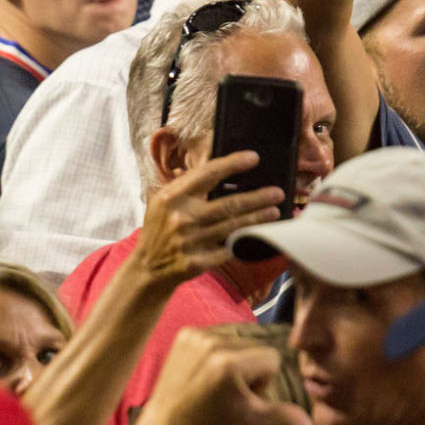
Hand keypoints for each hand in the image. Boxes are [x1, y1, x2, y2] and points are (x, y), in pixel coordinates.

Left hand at [131, 326, 316, 424]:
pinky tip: (205, 371)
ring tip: (217, 381)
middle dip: (251, 368)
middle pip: (256, 346)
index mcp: (231, 363)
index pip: (272, 358)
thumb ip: (286, 416)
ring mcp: (195, 336)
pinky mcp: (184, 332)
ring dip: (235, 358)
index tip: (244, 395)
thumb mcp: (254, 419)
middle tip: (230, 390)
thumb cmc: (215, 421)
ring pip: (239, 339)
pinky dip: (217, 350)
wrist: (171, 421)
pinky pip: (218, 334)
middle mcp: (212, 343)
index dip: (264, 380)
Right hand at [132, 151, 283, 285]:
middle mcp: (181, 218)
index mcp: (171, 197)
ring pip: (233, 226)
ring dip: (258, 218)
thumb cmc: (159, 228)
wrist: (148, 267)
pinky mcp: (197, 262)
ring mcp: (189, 241)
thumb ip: (186, 185)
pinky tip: (260, 235)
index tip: (253, 158)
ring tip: (274, 210)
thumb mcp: (163, 201)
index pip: (207, 174)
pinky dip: (245, 242)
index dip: (232, 164)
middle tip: (277, 192)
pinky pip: (228, 250)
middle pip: (228, 204)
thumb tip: (218, 166)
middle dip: (257, 197)